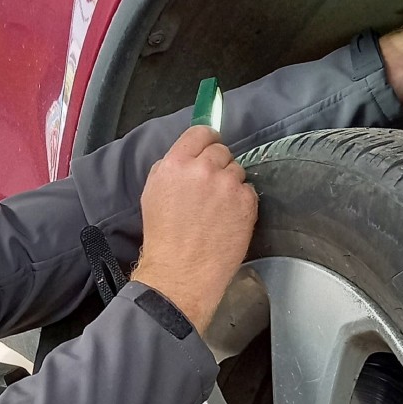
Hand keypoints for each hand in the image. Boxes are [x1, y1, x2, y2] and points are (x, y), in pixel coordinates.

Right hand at [131, 126, 257, 333]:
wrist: (181, 272)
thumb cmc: (164, 237)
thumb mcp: (153, 192)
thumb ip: (171, 167)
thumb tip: (190, 152)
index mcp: (176, 163)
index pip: (201, 132)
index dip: (206, 140)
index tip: (209, 148)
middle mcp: (203, 169)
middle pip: (222, 150)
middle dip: (217, 165)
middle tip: (210, 188)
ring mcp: (228, 184)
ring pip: (237, 170)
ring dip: (231, 184)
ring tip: (218, 209)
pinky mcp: (246, 202)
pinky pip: (249, 190)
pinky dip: (242, 202)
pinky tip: (228, 218)